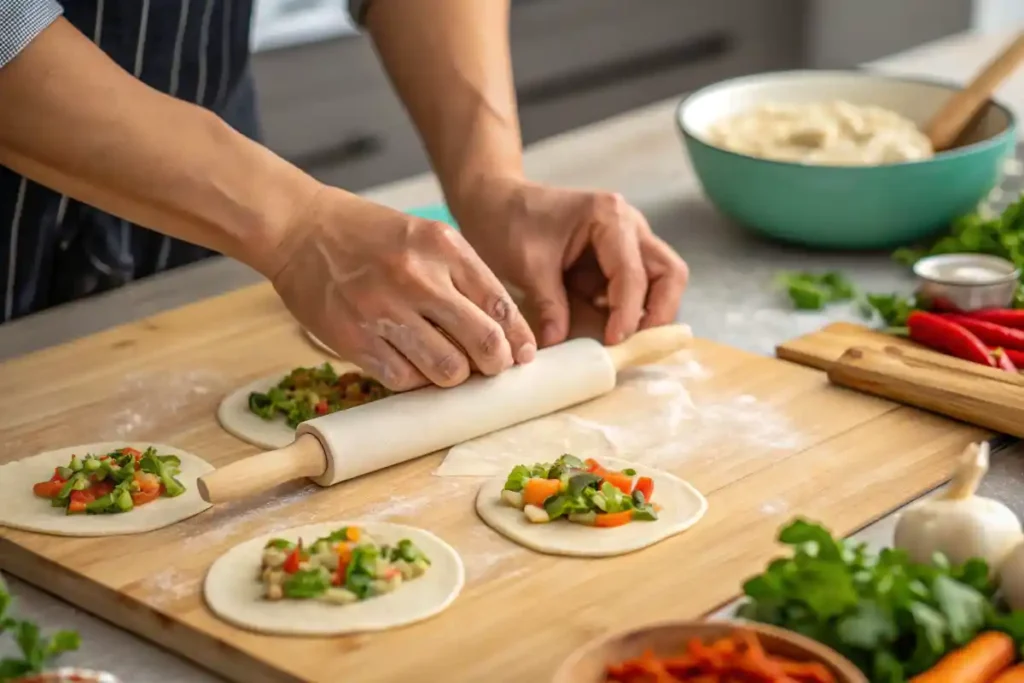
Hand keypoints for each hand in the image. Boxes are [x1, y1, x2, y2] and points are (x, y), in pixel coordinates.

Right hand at [269, 187, 536, 390]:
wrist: (299, 228)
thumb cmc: (369, 235)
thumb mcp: (425, 236)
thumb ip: (463, 276)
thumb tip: (501, 330)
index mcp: (442, 247)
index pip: (500, 304)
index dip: (519, 339)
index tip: (522, 355)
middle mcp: (417, 277)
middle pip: (482, 342)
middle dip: (496, 364)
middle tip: (492, 369)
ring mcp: (383, 310)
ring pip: (447, 369)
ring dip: (456, 377)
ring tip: (451, 369)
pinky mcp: (354, 338)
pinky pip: (403, 379)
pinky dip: (416, 381)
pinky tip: (414, 367)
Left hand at [452, 177, 688, 346]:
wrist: (496, 202)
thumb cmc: (510, 222)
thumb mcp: (526, 264)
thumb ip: (549, 304)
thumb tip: (559, 343)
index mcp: (609, 216)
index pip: (633, 273)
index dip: (627, 313)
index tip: (613, 341)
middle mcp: (629, 224)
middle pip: (670, 273)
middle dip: (659, 312)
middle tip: (634, 342)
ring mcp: (629, 240)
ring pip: (663, 280)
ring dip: (649, 311)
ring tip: (620, 336)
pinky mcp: (619, 257)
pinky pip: (640, 287)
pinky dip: (632, 309)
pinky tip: (606, 324)